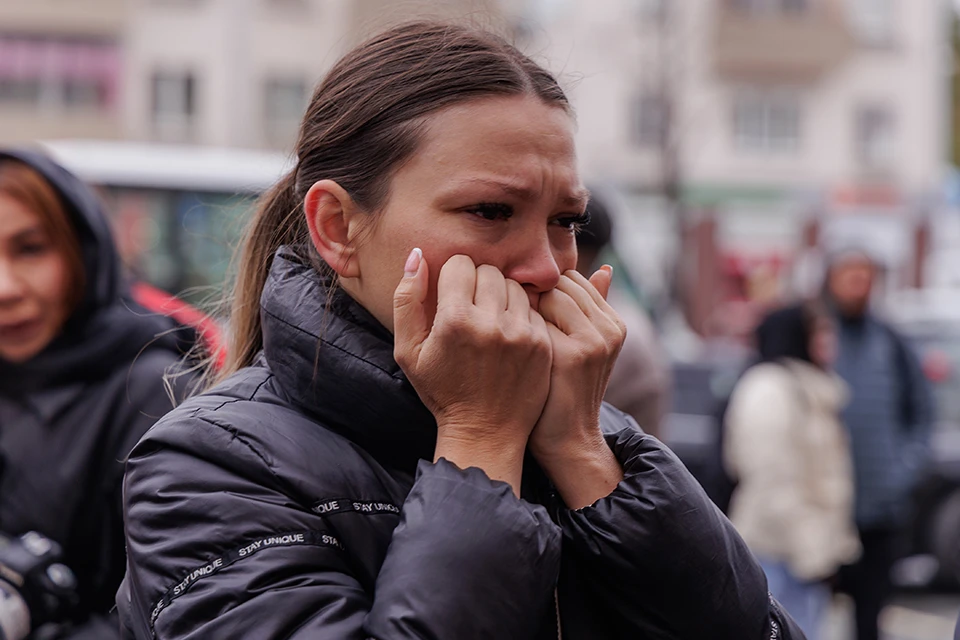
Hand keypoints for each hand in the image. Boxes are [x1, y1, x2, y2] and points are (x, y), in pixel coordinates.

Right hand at [393, 250, 552, 492]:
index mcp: (455, 321)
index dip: (452, 277)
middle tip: (470, 310)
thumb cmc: (442, 392)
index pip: (460, 264)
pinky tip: (508, 337)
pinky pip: (532, 308)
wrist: (485, 433)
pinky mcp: (542, 343)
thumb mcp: (408, 351)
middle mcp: (491, 323)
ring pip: (513, 286)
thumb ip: (407, 299)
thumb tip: (418, 255)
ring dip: (501, 297)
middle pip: (488, 271)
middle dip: (477, 284)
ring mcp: (521, 333)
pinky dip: (520, 316)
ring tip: (490, 322)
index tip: (451, 297)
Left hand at [530, 267, 625, 507]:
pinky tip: (510, 345)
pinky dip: (520, 323)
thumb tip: (606, 268)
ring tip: (511, 333)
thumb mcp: (583, 348)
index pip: (571, 280)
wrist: (565, 441)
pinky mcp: (576, 352)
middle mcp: (609, 327)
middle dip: (533, 294)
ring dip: (524, 306)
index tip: (519, 313)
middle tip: (509, 320)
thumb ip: (589, 310)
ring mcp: (596, 339)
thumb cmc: (560, 392)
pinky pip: (538, 314)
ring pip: (549, 293)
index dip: (541, 291)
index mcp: (612, 322)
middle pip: (560, 282)